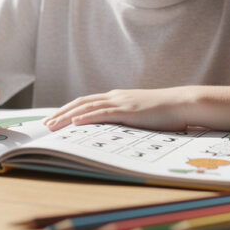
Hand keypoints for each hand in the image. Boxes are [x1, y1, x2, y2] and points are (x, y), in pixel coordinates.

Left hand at [44, 88, 191, 131]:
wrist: (183, 103)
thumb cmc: (166, 112)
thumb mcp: (141, 115)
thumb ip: (127, 120)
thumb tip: (115, 133)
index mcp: (117, 98)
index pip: (86, 102)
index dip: (68, 110)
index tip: (54, 119)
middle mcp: (115, 97)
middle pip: (80, 103)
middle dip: (61, 113)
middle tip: (45, 125)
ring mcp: (121, 102)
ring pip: (87, 108)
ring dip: (67, 117)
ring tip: (53, 126)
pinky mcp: (128, 111)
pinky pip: (103, 114)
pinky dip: (86, 118)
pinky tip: (75, 123)